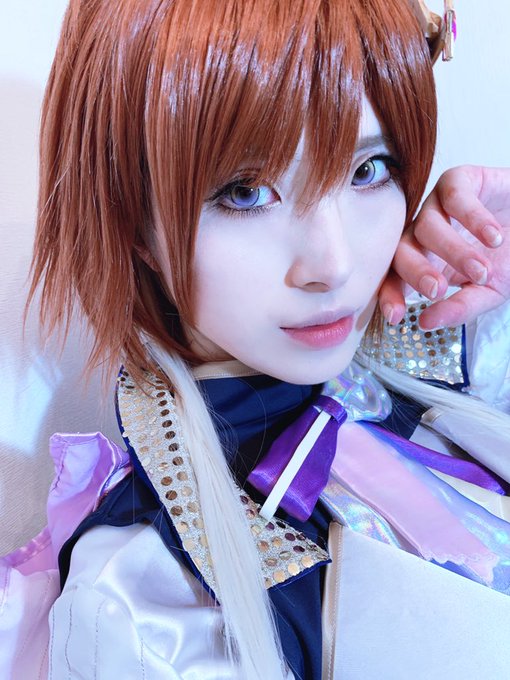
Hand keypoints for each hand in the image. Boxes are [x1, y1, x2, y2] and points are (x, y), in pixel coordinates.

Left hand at [379, 165, 509, 328]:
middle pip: (403, 251)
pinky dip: (472, 218)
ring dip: (453, 251)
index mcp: (426, 262)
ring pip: (427, 226)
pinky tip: (492, 238)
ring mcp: (440, 206)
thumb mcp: (488, 290)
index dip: (390, 295)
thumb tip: (425, 324)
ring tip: (481, 270)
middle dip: (417, 273)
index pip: (396, 278)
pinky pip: (453, 195)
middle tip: (438, 290)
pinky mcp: (460, 181)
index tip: (396, 317)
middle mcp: (425, 234)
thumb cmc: (509, 257)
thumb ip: (459, 307)